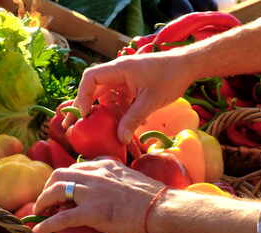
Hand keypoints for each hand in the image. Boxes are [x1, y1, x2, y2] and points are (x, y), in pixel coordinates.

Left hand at [32, 159, 164, 232]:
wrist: (164, 208)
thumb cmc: (155, 197)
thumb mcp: (132, 178)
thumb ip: (117, 179)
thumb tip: (110, 190)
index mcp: (106, 165)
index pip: (76, 167)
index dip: (65, 179)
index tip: (62, 190)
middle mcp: (95, 174)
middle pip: (59, 174)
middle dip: (48, 187)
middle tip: (46, 201)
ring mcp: (92, 192)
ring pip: (56, 191)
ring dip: (43, 201)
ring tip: (39, 212)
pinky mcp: (92, 212)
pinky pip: (61, 218)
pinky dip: (47, 225)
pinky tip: (38, 231)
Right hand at [63, 52, 196, 143]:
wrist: (188, 66)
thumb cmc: (170, 77)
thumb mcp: (151, 101)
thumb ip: (134, 119)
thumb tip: (120, 139)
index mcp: (119, 69)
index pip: (91, 78)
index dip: (82, 96)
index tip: (83, 114)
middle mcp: (118, 72)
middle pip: (93, 88)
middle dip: (84, 107)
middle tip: (73, 125)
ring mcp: (124, 78)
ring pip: (105, 95)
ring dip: (100, 111)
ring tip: (90, 129)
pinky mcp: (132, 85)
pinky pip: (118, 99)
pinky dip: (115, 111)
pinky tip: (116, 126)